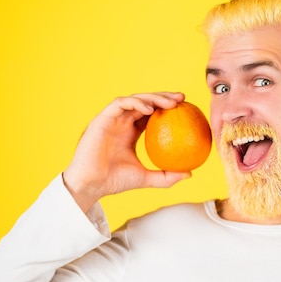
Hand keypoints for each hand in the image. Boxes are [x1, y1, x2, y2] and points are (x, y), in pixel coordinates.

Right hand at [63, 92, 190, 211]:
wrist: (91, 185)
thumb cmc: (115, 182)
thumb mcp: (146, 178)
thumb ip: (166, 176)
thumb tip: (189, 173)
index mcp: (130, 132)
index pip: (151, 113)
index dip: (166, 107)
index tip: (185, 107)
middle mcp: (121, 122)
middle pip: (145, 102)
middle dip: (163, 97)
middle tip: (182, 98)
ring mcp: (111, 119)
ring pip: (135, 99)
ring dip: (153, 98)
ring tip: (171, 102)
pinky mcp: (102, 119)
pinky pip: (120, 104)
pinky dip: (136, 103)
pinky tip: (150, 109)